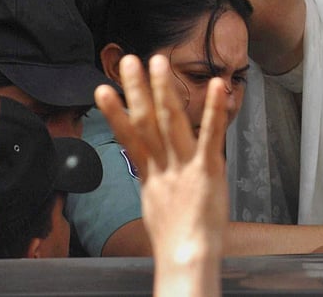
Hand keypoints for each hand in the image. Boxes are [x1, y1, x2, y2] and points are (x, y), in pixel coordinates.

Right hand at [95, 54, 228, 296]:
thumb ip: (156, 184)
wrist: (186, 261)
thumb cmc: (176, 241)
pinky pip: (211, 135)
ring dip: (164, 89)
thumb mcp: (158, 208)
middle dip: (136, 90)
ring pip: (170, 122)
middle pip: (145, 122)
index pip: (130, 138)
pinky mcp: (208, 169)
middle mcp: (163, 167)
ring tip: (158, 61)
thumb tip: (152, 175)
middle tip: (128, 61)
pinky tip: (218, 87)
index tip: (104, 89)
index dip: (117, 113)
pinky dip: (214, 110)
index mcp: (150, 177)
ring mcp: (183, 166)